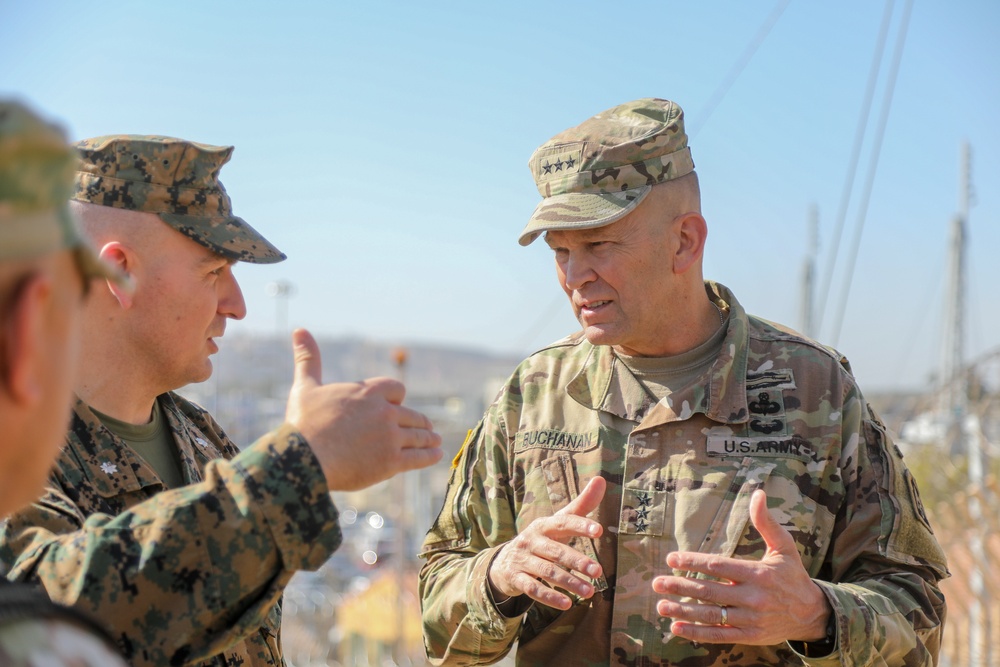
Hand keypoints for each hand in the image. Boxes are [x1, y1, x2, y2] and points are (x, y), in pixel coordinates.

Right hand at [285, 328, 442, 490]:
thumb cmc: (302, 423)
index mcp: (368, 392)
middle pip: (411, 415)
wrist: (303, 459)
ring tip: (435, 440)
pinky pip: (418, 457)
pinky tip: (437, 455)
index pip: (396, 389)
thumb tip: (299, 329)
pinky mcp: (391, 462)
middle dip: (419, 421)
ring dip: (429, 438)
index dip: (397, 398)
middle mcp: (384, 412)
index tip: (397, 405)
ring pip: (418, 436)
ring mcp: (390, 437)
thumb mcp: (305, 386)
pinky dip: (429, 456)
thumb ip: (308, 359)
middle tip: (427, 427)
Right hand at [488, 475, 605, 609]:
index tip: (599, 530)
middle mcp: (531, 540)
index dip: (579, 525)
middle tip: (598, 571)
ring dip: (569, 582)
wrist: (504, 561)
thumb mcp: (557, 522)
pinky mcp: (516, 578)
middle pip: (555, 551)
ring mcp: (522, 560)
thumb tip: (601, 479)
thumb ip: (581, 505)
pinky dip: (550, 597)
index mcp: (543, 525)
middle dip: (577, 561)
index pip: (562, 522)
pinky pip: (533, 589)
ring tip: (590, 592)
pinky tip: (567, 604)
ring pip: (546, 572)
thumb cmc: (541, 539)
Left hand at [651, 489, 830, 644]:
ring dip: (683, 611)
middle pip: (710, 591)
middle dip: (681, 587)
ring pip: (711, 615)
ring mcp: (750, 619)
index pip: (719, 566)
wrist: (812, 614)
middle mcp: (752, 598)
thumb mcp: (784, 547)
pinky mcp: (749, 636)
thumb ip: (766, 522)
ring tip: (661, 606)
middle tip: (657, 583)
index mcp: (758, 574)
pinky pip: (719, 635)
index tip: (671, 559)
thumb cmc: (793, 575)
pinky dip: (697, 633)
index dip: (693, 562)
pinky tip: (676, 628)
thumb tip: (758, 493)